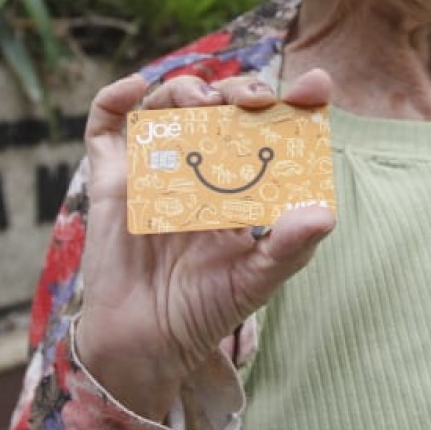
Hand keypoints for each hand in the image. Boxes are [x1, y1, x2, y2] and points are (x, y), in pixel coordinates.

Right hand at [72, 69, 337, 419]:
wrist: (146, 343)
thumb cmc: (206, 309)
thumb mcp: (256, 280)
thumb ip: (290, 247)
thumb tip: (324, 214)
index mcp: (244, 182)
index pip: (272, 127)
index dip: (294, 101)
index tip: (314, 86)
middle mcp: (202, 166)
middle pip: (223, 105)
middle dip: (241, 90)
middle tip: (253, 101)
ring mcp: (155, 167)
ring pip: (169, 105)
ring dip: (187, 90)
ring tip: (204, 103)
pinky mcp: (112, 178)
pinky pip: (106, 128)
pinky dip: (113, 99)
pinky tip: (134, 87)